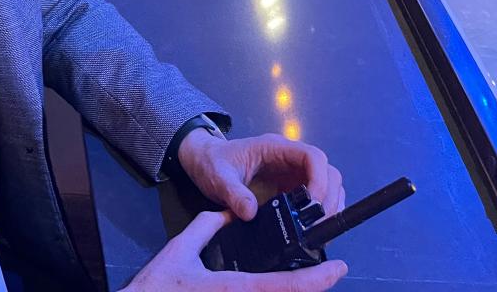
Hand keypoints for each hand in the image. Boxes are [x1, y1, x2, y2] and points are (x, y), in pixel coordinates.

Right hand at [123, 210, 347, 291]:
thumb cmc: (158, 285)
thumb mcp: (181, 249)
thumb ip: (207, 226)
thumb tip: (229, 212)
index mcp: (237, 288)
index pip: (286, 286)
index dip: (316, 279)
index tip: (338, 268)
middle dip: (312, 287)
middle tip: (330, 272)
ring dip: (295, 290)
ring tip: (311, 277)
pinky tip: (280, 285)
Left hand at [177, 131, 344, 222]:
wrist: (204, 162)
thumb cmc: (212, 162)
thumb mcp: (218, 177)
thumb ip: (233, 192)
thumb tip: (250, 212)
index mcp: (275, 148)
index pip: (312, 156)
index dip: (320, 180)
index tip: (314, 205)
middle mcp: (289, 159)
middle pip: (327, 172)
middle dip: (329, 198)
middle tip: (319, 225)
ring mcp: (292, 174)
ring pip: (326, 185)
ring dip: (329, 207)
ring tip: (318, 231)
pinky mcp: (290, 188)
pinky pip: (314, 199)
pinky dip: (319, 214)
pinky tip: (312, 231)